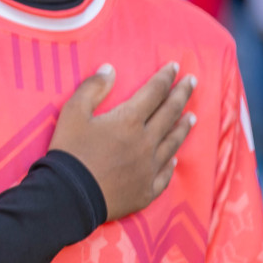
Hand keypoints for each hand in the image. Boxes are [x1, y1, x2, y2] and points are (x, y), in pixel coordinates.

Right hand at [50, 62, 195, 221]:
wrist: (69, 196)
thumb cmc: (69, 152)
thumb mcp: (72, 113)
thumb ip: (92, 88)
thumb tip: (110, 69)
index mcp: (129, 121)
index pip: (154, 93)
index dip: (165, 78)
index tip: (175, 67)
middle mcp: (146, 142)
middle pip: (169, 113)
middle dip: (182, 95)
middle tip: (192, 81)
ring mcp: (149, 167)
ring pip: (173, 142)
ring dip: (183, 127)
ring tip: (193, 116)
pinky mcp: (146, 190)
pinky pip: (165, 174)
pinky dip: (171, 163)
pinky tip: (174, 158)